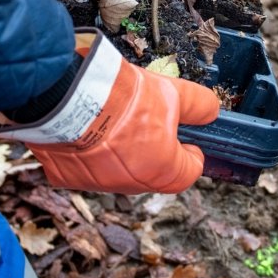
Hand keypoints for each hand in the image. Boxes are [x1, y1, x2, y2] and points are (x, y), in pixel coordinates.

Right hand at [0, 31, 218, 193]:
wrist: (65, 96)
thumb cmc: (118, 97)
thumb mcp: (170, 92)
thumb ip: (198, 105)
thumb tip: (212, 111)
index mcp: (163, 169)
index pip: (189, 171)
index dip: (191, 152)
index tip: (186, 139)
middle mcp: (132, 184)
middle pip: (154, 172)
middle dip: (155, 150)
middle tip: (147, 122)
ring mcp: (98, 184)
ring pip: (119, 172)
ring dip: (122, 154)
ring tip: (114, 122)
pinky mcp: (68, 178)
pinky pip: (86, 169)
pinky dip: (90, 155)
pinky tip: (87, 130)